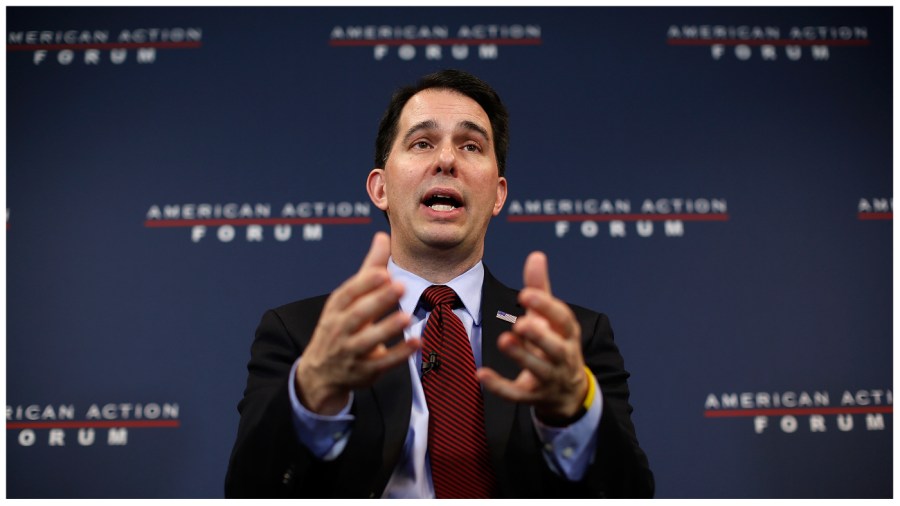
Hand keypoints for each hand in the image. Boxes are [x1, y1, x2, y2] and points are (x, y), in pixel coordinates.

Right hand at [295, 232, 418, 414]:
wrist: (321, 373)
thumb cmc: (340, 326)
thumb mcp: (349, 298)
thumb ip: (370, 268)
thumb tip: (382, 236)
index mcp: (336, 308)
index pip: (348, 293)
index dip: (365, 283)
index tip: (383, 272)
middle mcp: (340, 329)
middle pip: (358, 314)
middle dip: (378, 300)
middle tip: (401, 286)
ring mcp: (351, 351)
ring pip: (368, 340)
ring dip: (387, 328)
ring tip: (407, 316)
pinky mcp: (364, 370)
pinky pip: (383, 363)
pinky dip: (399, 354)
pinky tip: (417, 342)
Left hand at [477, 252, 588, 420]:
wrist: (568, 390)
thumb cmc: (555, 343)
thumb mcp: (550, 318)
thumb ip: (540, 288)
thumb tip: (536, 255)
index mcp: (567, 334)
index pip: (562, 319)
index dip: (546, 306)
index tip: (526, 293)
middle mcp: (563, 357)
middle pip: (554, 348)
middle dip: (539, 336)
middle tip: (520, 323)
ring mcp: (549, 378)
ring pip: (537, 369)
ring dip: (521, 356)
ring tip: (504, 340)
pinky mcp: (532, 396)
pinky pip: (516, 393)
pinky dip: (499, 386)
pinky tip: (481, 374)